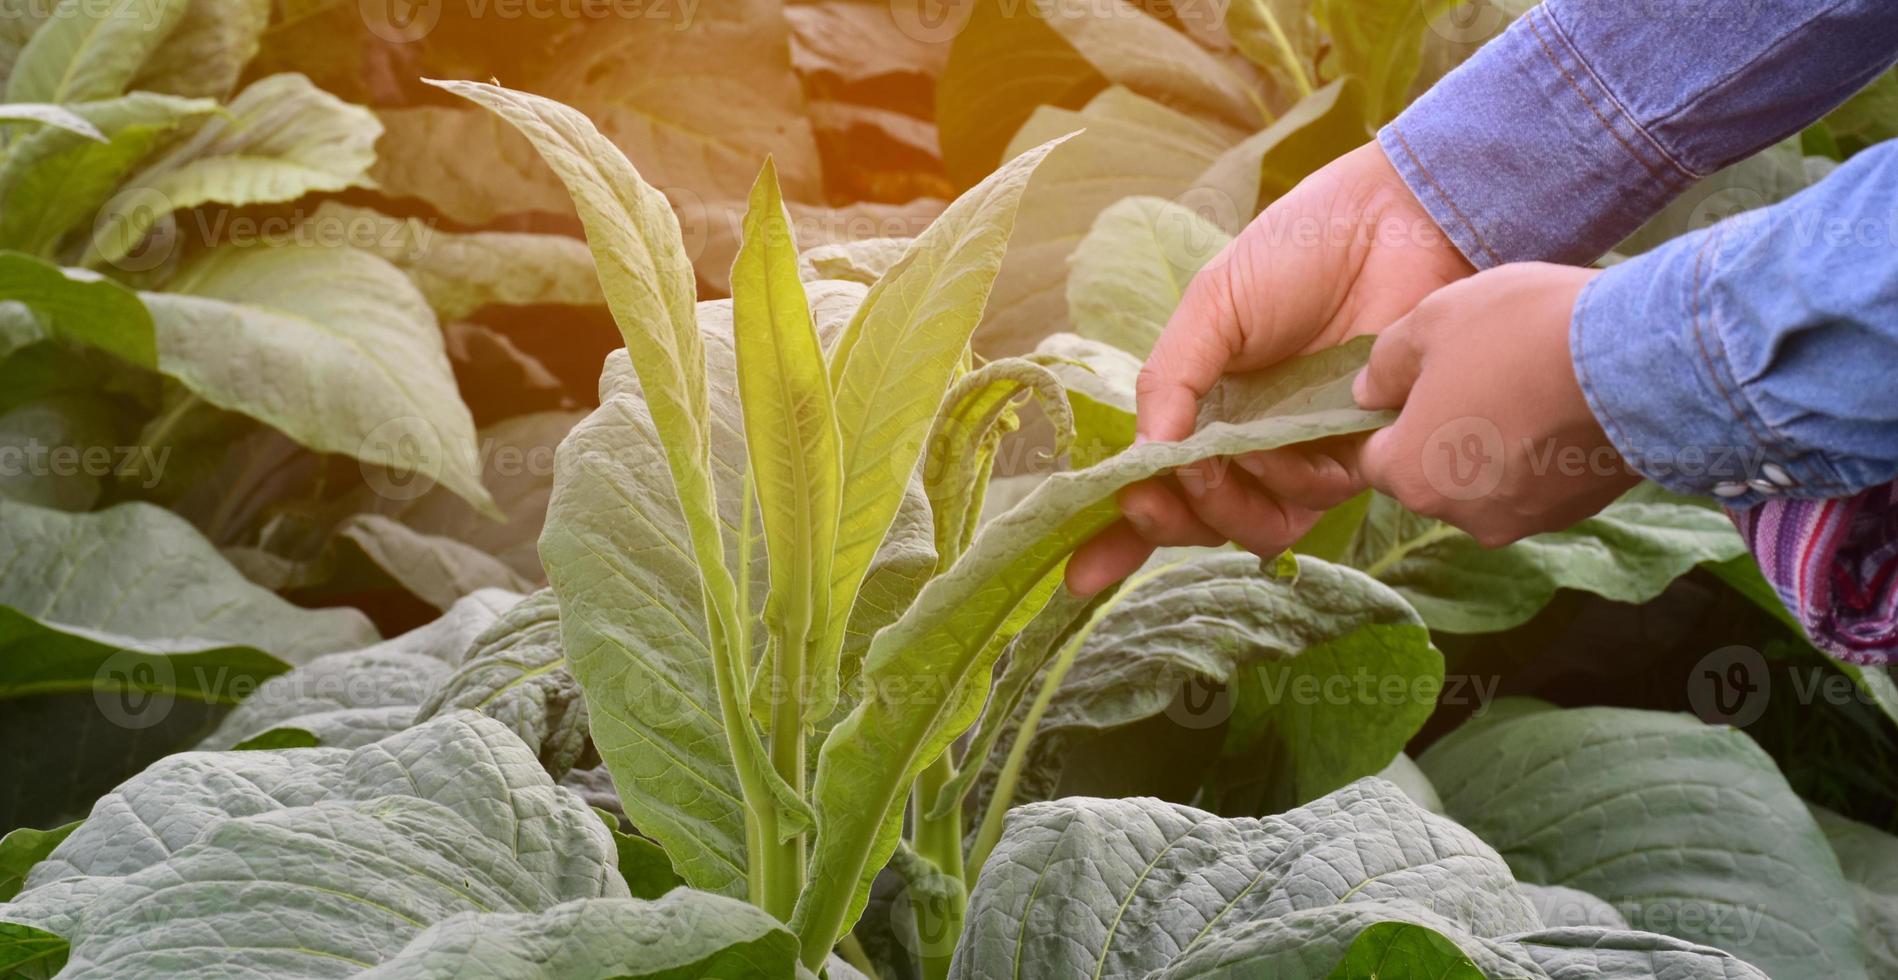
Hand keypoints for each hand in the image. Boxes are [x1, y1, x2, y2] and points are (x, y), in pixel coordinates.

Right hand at [1066, 142, 1474, 595]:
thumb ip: (1170, 380)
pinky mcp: (1357, 457)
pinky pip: (1310, 502)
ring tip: (1220, 457)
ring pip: (1253, 526)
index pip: (1156, 483)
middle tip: (1146, 498)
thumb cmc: (1296, 255)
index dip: (1117, 536)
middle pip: (1200, 520)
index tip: (1078, 572)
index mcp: (1203, 406)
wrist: (1388, 227)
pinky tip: (1281, 439)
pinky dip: (1286, 480)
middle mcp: (1249, 442)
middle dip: (1168, 521)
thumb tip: (1142, 456)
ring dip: (1224, 504)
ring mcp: (1302, 454)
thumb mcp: (1209, 308)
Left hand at [1353, 262, 1638, 545]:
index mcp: (1412, 476)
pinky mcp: (1576, 513)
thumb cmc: (1520, 334)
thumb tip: (1368, 393)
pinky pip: (1537, 482)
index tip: (1408, 387)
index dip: (1384, 420)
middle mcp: (1461, 515)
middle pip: (1430, 473)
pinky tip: (1559, 407)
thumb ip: (1385, 365)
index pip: (1371, 458)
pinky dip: (1539, 454)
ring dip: (1492, 445)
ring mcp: (1524, 520)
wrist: (1641, 361)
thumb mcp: (1432, 323)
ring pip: (1485, 482)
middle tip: (1471, 376)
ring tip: (1522, 387)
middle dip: (1439, 432)